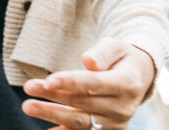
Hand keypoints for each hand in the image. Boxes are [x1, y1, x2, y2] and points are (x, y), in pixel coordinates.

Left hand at [21, 38, 155, 129]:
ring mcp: (115, 122)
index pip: (94, 84)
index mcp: (126, 84)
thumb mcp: (115, 46)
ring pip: (80, 120)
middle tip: (29, 87)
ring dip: (52, 114)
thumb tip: (88, 61)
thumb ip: (102, 53)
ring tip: (28, 106)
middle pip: (82, 102)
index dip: (71, 82)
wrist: (139, 78)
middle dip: (54, 95)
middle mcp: (123, 107)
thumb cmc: (121, 58)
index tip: (49, 80)